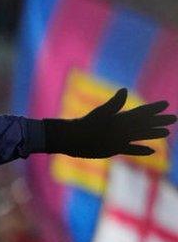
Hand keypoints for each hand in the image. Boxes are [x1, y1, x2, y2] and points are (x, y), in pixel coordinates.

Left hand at [45, 88, 176, 157]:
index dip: (153, 109)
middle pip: (145, 123)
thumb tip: (125, 90)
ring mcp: (120, 138)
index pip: (141, 112)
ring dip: (153, 134)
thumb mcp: (101, 113)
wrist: (73, 139)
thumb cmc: (86, 125)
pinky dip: (141, 150)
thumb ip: (114, 103)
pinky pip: (131, 150)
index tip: (165, 104)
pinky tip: (152, 150)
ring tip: (167, 132)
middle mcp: (122, 127)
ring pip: (141, 136)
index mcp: (121, 117)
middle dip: (159, 120)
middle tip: (174, 118)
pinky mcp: (115, 148)